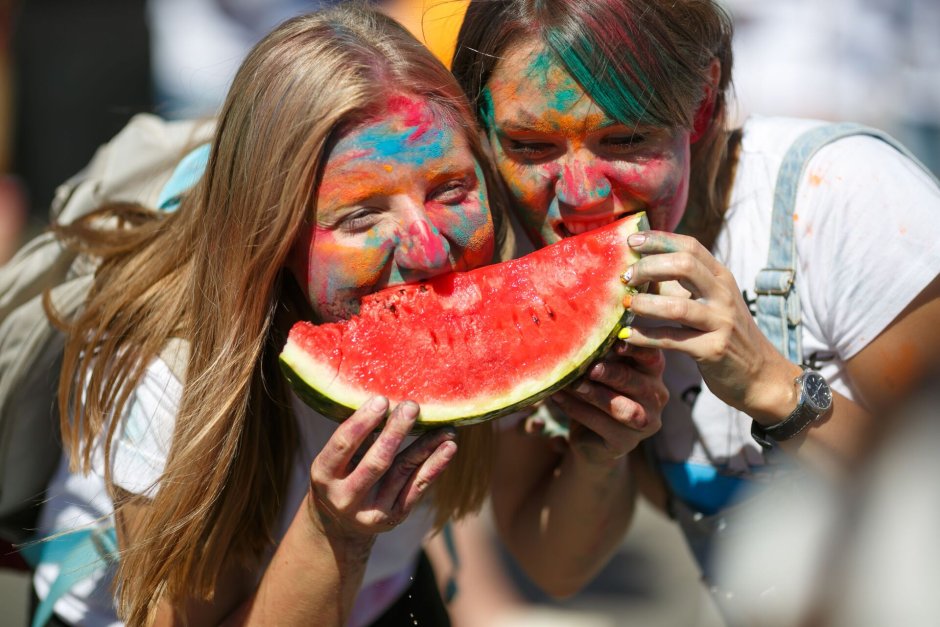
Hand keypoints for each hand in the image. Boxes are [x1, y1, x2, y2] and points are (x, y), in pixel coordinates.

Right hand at [308, 397, 456, 540]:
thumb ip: (355, 435)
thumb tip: (384, 397)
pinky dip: (435, 465)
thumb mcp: (335, 459)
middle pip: (376, 462)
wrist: (340, 525)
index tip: (382, 399)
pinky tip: (448, 447)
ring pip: (402, 472)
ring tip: (445, 427)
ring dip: (426, 446)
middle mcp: (344, 497)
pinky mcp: (394, 516)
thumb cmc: (340, 475)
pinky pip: (418, 487)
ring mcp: (370, 511)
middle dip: (395, 432)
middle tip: (412, 406)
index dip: (362, 422)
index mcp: (323, 474)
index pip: (342, 445)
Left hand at [547, 342, 666, 466]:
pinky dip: (578, 410)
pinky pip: (602, 425)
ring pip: (624, 409)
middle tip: (591, 367)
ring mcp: (644, 423)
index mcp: (652, 372)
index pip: (652, 357)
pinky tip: (558, 398)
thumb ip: (600, 355)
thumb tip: (577, 334)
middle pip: (639, 383)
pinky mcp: (626, 443)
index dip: (637, 349)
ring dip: (597, 395)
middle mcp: (655, 397)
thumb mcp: (601, 371)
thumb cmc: (597, 393)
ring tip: (574, 384)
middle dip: (613, 373)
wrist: (590, 439)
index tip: (616, 342)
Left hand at [620, 231, 798, 420]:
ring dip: (645, 304)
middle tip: (625, 277)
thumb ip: (681, 285)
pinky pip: (671, 340)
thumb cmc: (725, 333)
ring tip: (626, 305)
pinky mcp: (712, 350)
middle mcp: (723, 295)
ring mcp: (720, 322)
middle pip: (684, 265)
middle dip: (648, 267)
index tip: (631, 240)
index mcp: (721, 277)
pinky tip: (626, 336)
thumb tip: (641, 268)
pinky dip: (645, 337)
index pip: (690, 246)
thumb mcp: (711, 302)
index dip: (659, 239)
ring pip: (677, 306)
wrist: (760, 375)